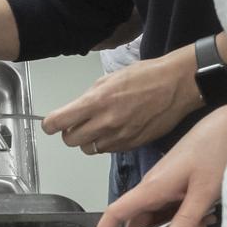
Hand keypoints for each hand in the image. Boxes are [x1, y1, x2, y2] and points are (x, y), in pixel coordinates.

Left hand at [43, 47, 201, 155]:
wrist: (176, 85)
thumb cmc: (145, 76)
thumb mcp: (108, 79)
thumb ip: (88, 97)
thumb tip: (75, 110)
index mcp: (96, 102)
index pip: (58, 122)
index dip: (50, 124)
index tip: (50, 124)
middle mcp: (105, 122)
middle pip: (70, 140)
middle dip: (69, 132)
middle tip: (76, 124)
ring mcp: (120, 136)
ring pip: (89, 149)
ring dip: (88, 140)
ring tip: (99, 126)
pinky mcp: (132, 145)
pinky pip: (109, 150)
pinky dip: (106, 143)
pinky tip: (115, 129)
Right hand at [91, 98, 226, 226]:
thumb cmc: (215, 150)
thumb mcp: (205, 191)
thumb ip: (187, 220)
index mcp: (152, 188)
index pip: (116, 214)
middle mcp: (152, 189)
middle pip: (139, 226)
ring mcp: (163, 187)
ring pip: (157, 221)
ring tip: (202, 226)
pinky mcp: (175, 186)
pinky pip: (170, 211)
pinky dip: (184, 220)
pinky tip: (204, 216)